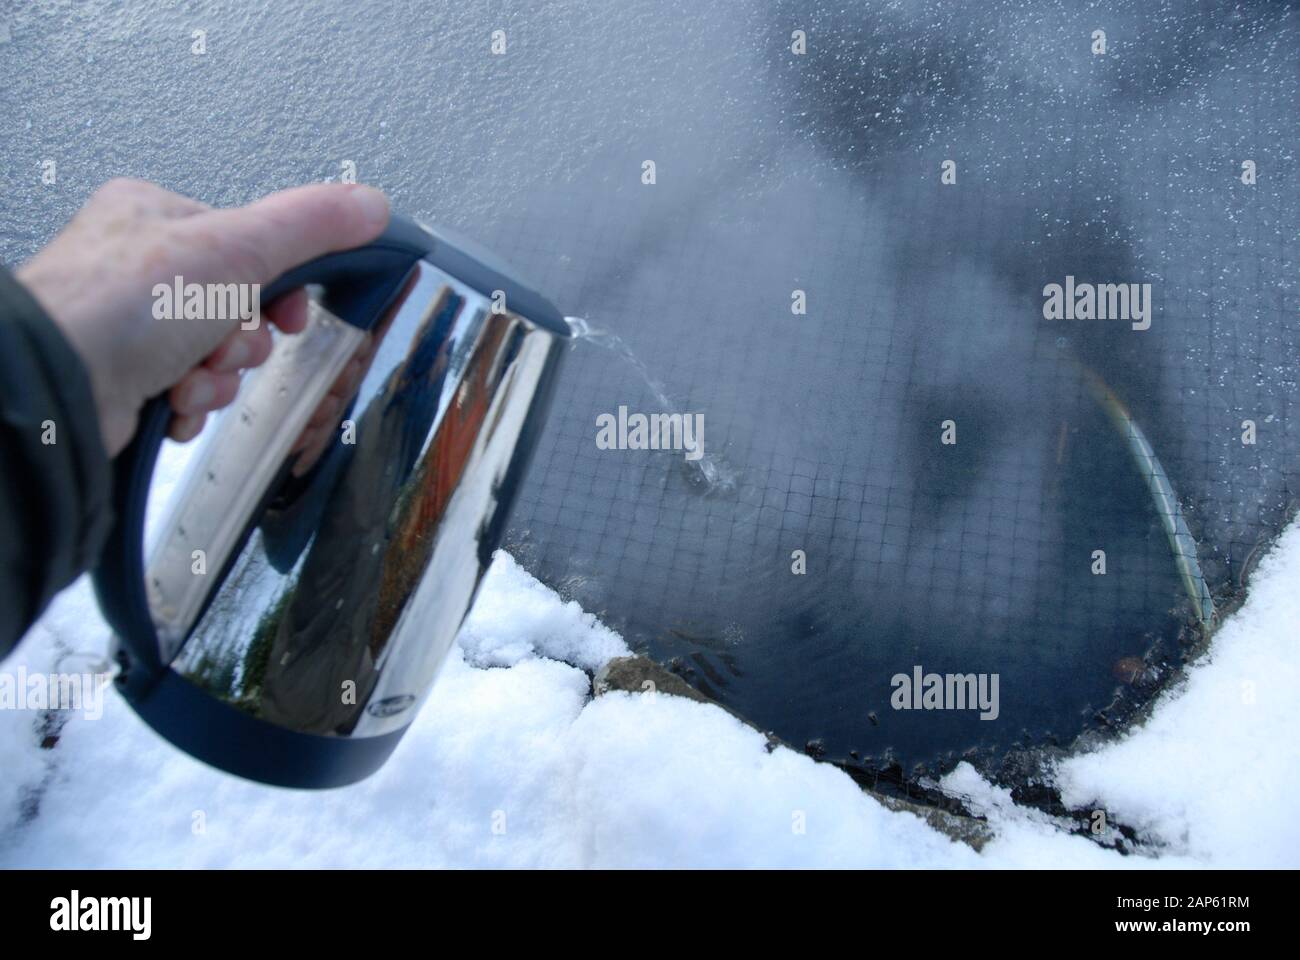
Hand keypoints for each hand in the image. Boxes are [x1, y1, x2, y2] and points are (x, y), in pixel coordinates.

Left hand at [16, 178, 389, 455]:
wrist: (60, 385)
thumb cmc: (121, 306)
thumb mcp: (238, 248)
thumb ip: (311, 226)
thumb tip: (371, 205)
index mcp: (157, 216)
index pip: (249, 247)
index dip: (280, 289)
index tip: (290, 313)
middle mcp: (137, 268)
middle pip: (239, 310)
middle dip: (242, 343)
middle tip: (224, 346)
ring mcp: (128, 328)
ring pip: (216, 358)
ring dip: (217, 379)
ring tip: (189, 378)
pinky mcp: (123, 381)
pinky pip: (187, 395)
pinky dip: (189, 406)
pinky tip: (169, 402)